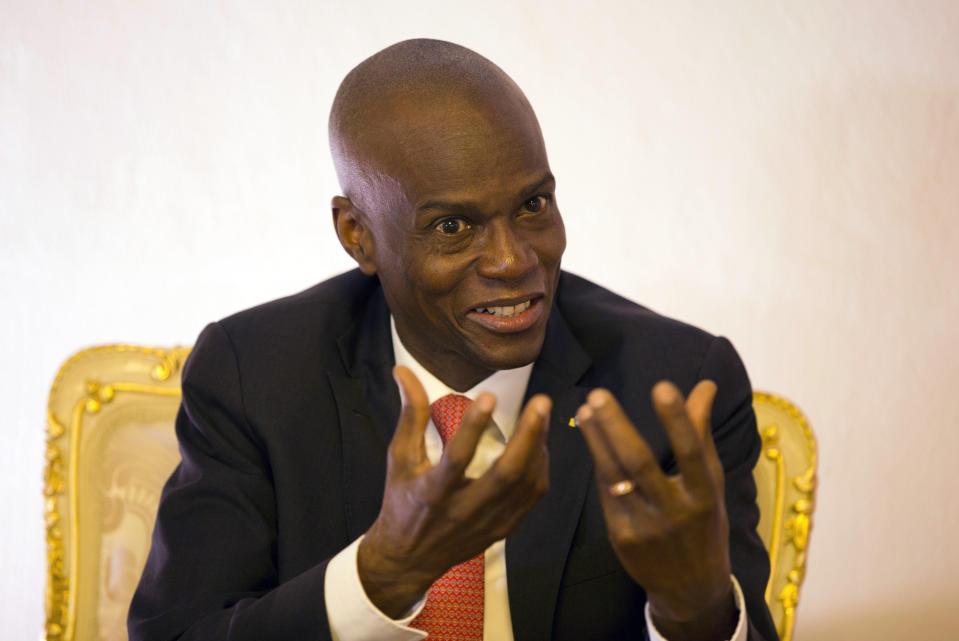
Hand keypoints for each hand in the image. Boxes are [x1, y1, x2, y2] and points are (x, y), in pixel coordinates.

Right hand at [358, 365, 551, 617]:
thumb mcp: (399, 458)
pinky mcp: (503, 529)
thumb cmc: (402, 501)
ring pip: (525, 485)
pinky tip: (538, 445)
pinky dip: (539, 468)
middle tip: (541, 402)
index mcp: (433, 493)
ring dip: (538, 448)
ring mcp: (488, 522)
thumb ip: (410, 414)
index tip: (489, 396)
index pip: (457, 458)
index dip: (473, 427)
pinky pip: (531, 497)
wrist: (409, 558)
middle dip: (528, 436)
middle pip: (506, 474)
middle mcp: (464, 510)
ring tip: (541, 415)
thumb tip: (403, 371)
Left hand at [575, 381, 736, 640]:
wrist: (691, 587)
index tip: (662, 386)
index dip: (677, 421)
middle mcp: (674, 511)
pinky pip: (607, 493)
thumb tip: (706, 385)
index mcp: (703, 495)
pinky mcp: (621, 536)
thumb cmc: (704, 523)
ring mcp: (644, 526)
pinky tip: (590, 437)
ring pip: (615, 477)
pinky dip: (599, 463)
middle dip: (616, 427)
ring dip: (596, 441)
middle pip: (640, 463)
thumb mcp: (711, 482)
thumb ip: (701, 432)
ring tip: (585, 410)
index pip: (691, 452)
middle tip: (598, 395)